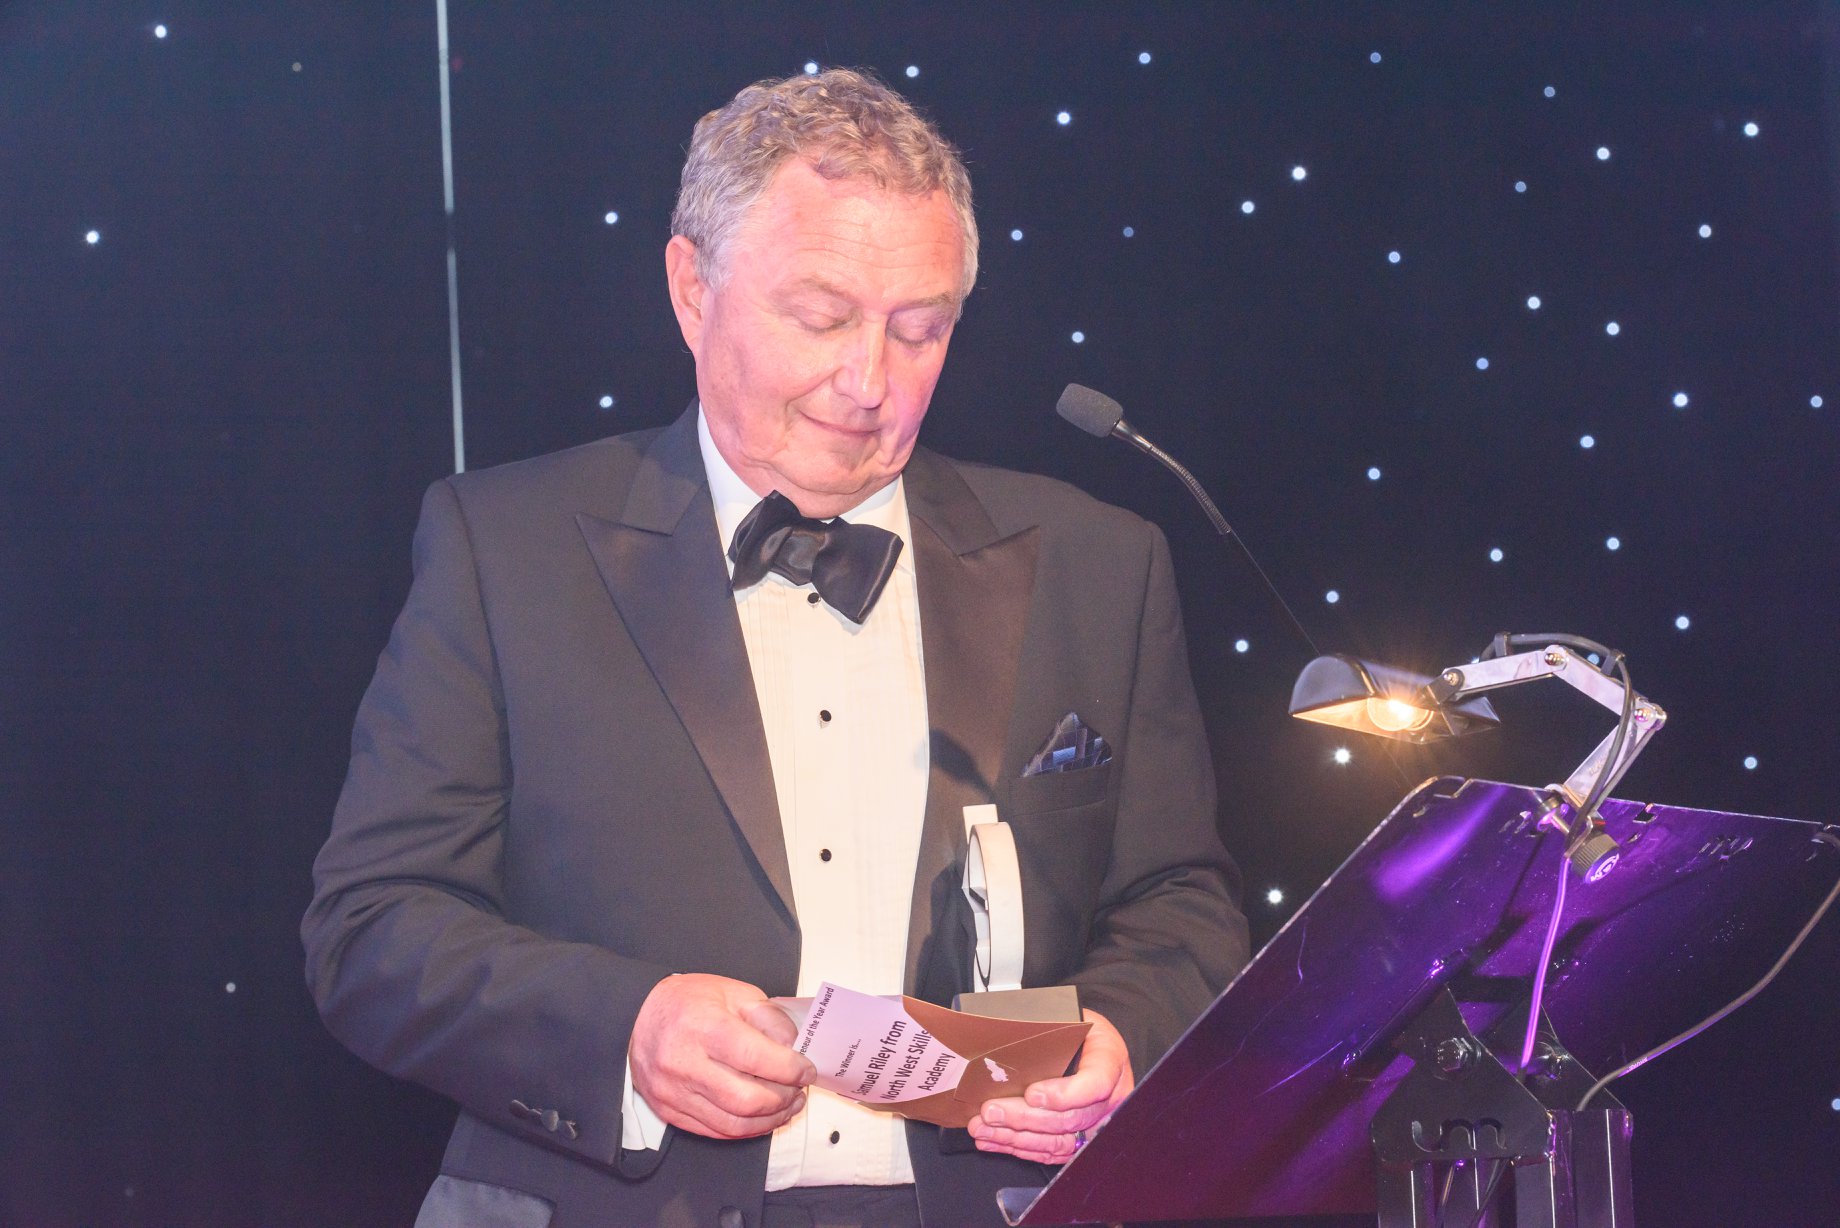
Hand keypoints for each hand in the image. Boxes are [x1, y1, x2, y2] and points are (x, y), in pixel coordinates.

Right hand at [630, 973, 815, 1139]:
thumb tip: (795, 1047)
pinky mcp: (669, 1111)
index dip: (790, 1069)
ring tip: (787, 1106)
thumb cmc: (686, 1002)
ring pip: (733, 1123)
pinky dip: (745, 1129)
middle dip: (783, 1099)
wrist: (634, 1018)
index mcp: (703, 1026)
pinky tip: (761, 1116)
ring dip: (769, 1120)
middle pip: (746, 1099)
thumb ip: (768, 1017)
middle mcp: (685, 1063)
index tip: (807, 1070)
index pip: (755, 1058)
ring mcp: (674, 1092)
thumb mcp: (732, 992)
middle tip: (799, 1090)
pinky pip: (715, 1132)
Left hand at [967, 1007, 1133, 1163]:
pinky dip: (1018, 1147)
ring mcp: (1096, 1122)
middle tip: (991, 1110)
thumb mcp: (1072, 1016)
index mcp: (1110, 1060)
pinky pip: (1050, 1150)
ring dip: (1015, 1136)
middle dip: (1024, 1117)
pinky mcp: (1081, 1139)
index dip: (1064, 1094)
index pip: (1096, 1083)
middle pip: (1070, 1118)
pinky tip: (993, 1140)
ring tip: (983, 1127)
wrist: (1092, 1043)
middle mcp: (1110, 1098)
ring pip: (1057, 1140)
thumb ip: (1050, 1028)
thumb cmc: (1079, 1029)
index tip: (1032, 1093)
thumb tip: (1009, 1035)